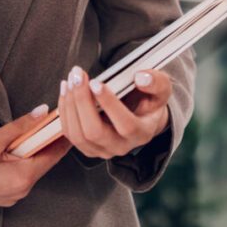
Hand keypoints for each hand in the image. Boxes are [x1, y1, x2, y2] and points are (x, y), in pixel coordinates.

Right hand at [0, 106, 69, 212]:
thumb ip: (19, 127)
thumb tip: (41, 113)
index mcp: (22, 179)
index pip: (54, 154)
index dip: (62, 134)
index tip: (69, 117)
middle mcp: (20, 191)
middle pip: (44, 160)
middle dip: (49, 138)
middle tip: (54, 115)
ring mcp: (11, 196)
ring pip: (31, 166)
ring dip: (34, 147)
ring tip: (36, 126)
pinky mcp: (1, 194)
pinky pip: (19, 173)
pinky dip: (22, 157)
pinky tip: (17, 144)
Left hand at [57, 66, 172, 159]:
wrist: (141, 117)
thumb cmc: (150, 101)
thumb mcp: (161, 89)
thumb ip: (156, 82)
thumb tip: (140, 78)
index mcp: (142, 133)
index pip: (125, 125)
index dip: (109, 105)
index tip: (96, 82)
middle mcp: (121, 147)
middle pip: (94, 132)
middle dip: (82, 102)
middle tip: (77, 76)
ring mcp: (102, 150)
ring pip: (77, 135)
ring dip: (70, 105)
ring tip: (69, 80)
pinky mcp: (87, 147)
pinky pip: (69, 133)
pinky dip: (64, 110)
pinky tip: (66, 89)